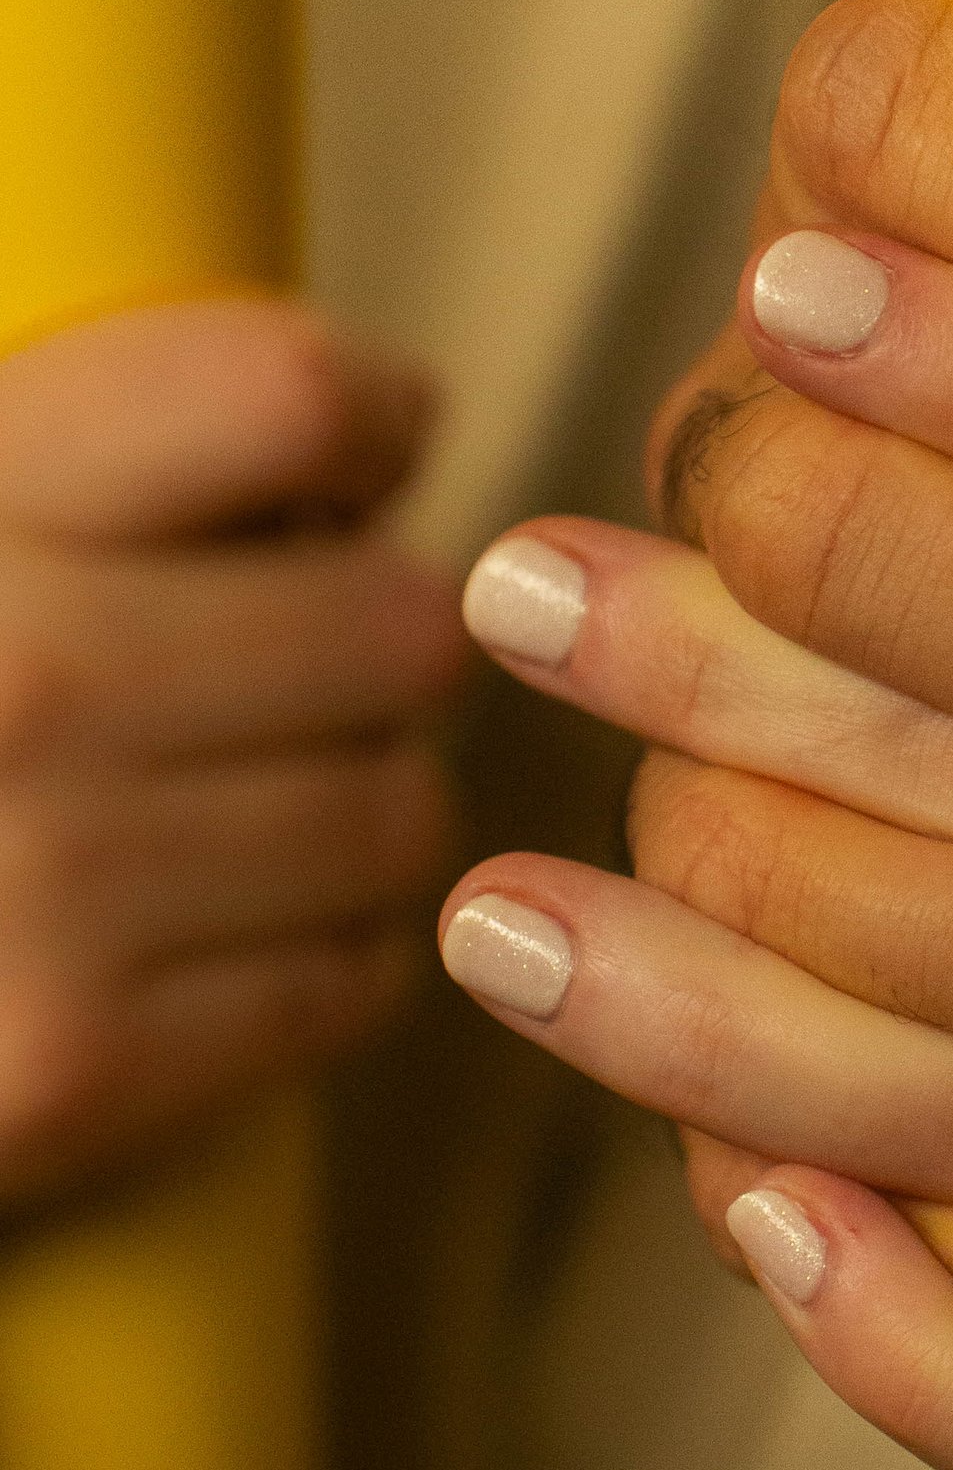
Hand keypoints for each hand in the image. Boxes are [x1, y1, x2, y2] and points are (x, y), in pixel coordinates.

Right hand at [0, 302, 465, 1207]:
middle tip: (273, 667)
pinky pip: (341, 981)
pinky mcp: (69, 1074)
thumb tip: (370, 420)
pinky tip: (205, 928)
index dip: (363, 423)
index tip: (347, 460)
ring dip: (347, 805)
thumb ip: (81, 443)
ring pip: (399, 810)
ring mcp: (48, 884)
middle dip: (359, 641)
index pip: (293, 395)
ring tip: (232, 804)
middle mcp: (18, 676)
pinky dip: (310, 956)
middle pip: (395, 621)